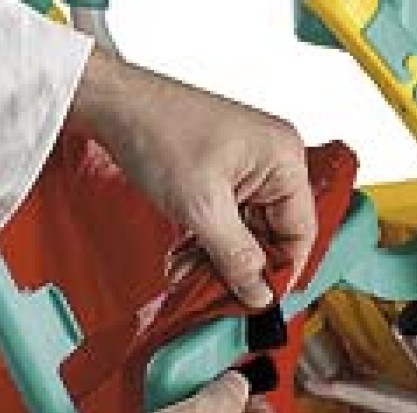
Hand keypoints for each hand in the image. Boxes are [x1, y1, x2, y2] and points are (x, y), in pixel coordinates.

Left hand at [70, 49, 316, 307]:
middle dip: (236, 268)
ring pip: (241, 236)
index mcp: (283, 160)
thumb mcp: (202, 207)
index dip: (279, 271)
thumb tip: (259, 293)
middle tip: (210, 293)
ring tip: (183, 274)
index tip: (254, 301)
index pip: (301, 232)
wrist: (116, 107)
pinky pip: (220, 224)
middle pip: (269, 237)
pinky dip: (200, 246)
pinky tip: (179, 259)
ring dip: (212, 261)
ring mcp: (242, 171)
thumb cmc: (160, 133)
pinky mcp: (216, 179)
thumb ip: (235, 256)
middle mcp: (270, 164)